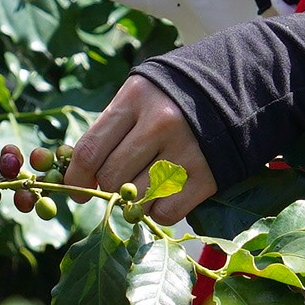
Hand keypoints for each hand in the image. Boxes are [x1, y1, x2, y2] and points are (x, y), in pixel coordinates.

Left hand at [68, 75, 216, 224]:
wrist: (230, 92)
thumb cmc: (168, 98)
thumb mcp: (136, 98)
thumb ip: (108, 130)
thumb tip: (78, 174)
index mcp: (136, 99)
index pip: (90, 150)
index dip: (75, 178)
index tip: (74, 189)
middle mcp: (160, 124)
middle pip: (112, 177)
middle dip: (105, 188)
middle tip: (112, 185)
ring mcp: (186, 150)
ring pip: (136, 199)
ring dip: (131, 201)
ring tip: (140, 186)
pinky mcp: (208, 176)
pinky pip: (166, 212)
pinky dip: (157, 211)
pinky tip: (162, 193)